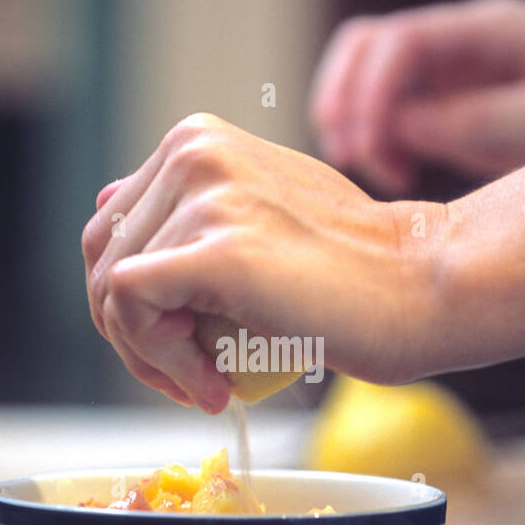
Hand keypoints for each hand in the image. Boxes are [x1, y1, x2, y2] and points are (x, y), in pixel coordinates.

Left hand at [82, 113, 445, 412]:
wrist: (423, 284)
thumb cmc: (354, 267)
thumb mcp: (258, 217)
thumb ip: (186, 210)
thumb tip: (103, 201)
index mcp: (195, 139)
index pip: (112, 228)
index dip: (131, 301)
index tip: (182, 344)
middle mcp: (192, 150)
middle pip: (100, 261)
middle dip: (132, 334)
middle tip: (191, 378)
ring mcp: (203, 193)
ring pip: (110, 292)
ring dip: (151, 359)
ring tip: (211, 385)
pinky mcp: (215, 247)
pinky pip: (134, 312)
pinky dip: (162, 363)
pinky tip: (213, 385)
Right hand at [311, 0, 524, 192]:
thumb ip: (477, 120)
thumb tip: (396, 126)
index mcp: (490, 29)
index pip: (396, 42)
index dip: (366, 92)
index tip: (364, 149)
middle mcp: (463, 45)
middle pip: (366, 49)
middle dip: (342, 98)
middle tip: (346, 156)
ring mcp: (456, 77)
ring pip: (371, 84)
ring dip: (358, 125)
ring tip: (383, 175)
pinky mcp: (457, 113)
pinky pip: (395, 119)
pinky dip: (382, 146)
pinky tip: (401, 178)